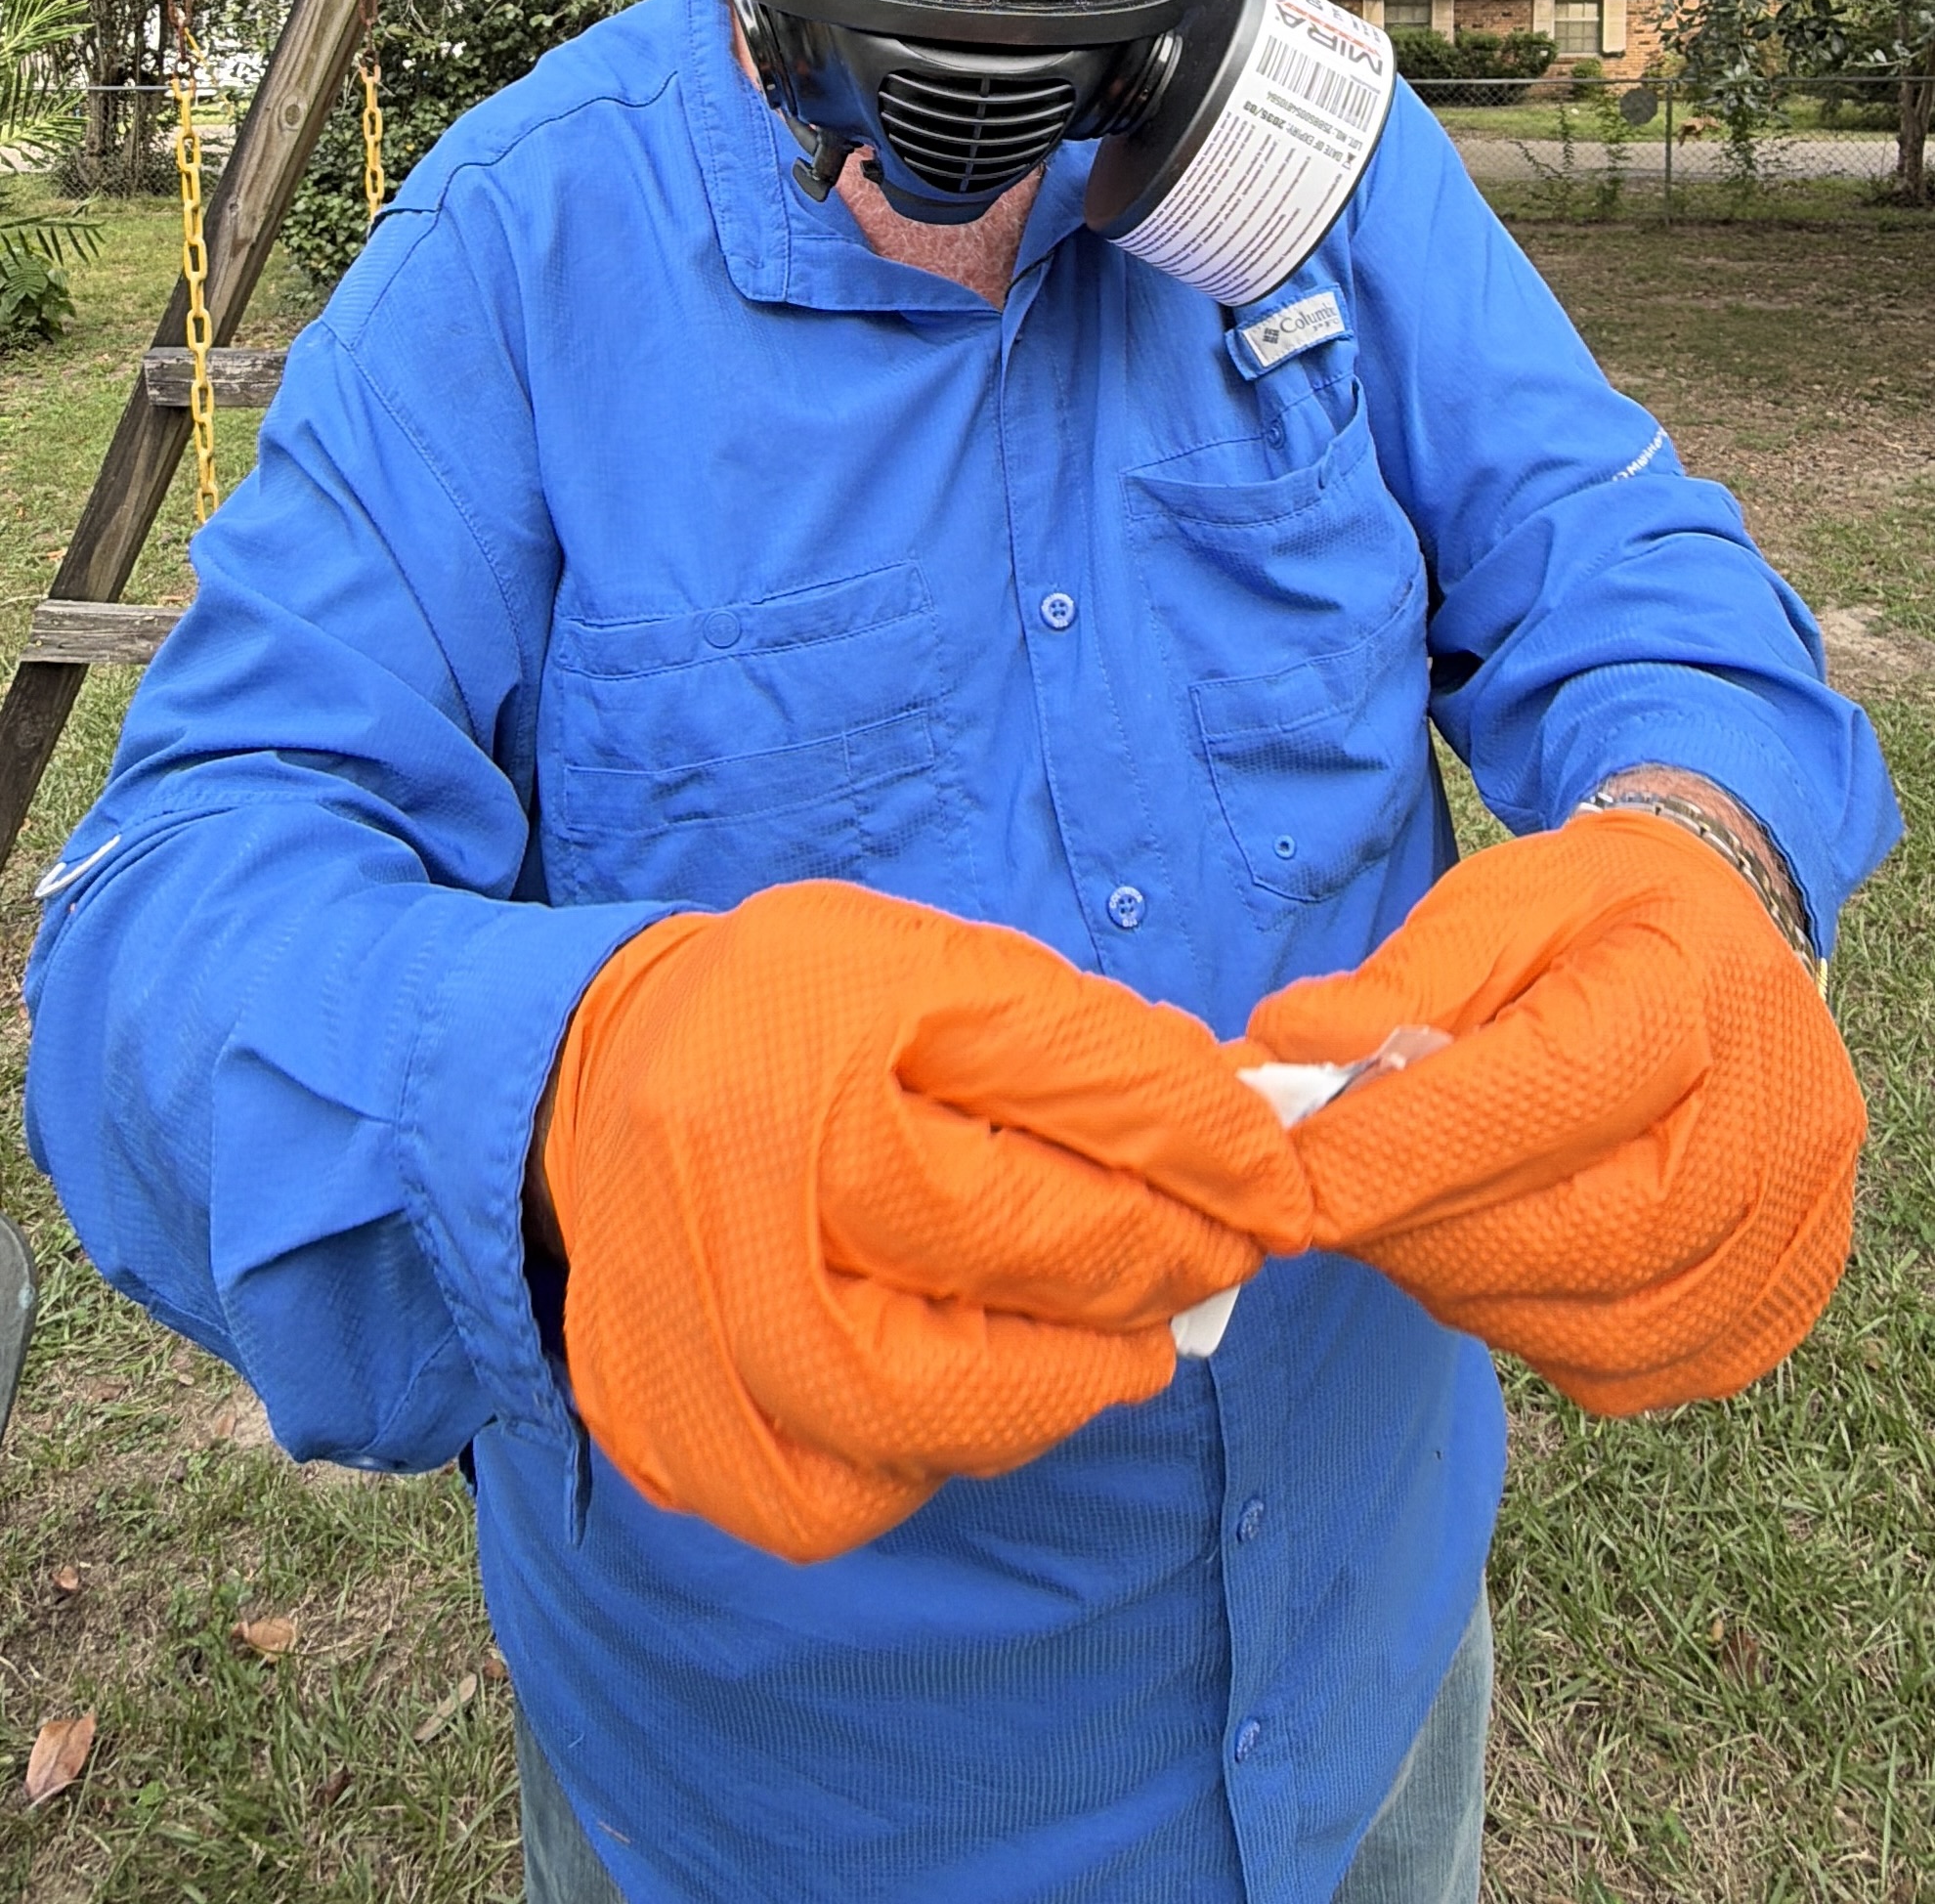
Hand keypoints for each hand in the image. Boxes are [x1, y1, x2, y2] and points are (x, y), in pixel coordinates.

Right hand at [542, 879, 1295, 1559]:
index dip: (1201, 1142)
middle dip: (1156, 1256)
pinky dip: (953, 1450)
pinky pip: (860, 1487)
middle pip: (1009, 1246)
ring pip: (941, 1401)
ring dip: (1072, 1377)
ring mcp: (695, 1321)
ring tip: (1130, 1339)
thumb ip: (1080, 1043)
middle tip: (1225, 1257)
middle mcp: (739, 1171)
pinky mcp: (682, 1433)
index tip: (1280, 1181)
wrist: (591, 1090)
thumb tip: (1236, 1137)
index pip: (1060, 1088)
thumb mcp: (929, 968)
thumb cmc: (791, 1017)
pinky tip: (990, 1388)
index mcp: (814, 1021)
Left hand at [1233, 811, 1865, 1412]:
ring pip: (1594, 1327)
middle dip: (1419, 1231)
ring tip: (1400, 1218)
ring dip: (1464, 1285)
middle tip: (1323, 1205)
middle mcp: (1775, 1128)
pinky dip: (1530, 1329)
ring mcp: (1789, 1234)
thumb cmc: (1593, 923)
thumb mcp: (1492, 905)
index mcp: (1694, 994)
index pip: (1545, 1100)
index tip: (1289, 1176)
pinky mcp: (1774, 1308)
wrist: (1724, 942)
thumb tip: (1284, 1055)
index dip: (1402, 1150)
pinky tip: (1488, 1257)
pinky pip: (1623, 1369)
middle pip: (1578, 1233)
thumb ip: (1396, 987)